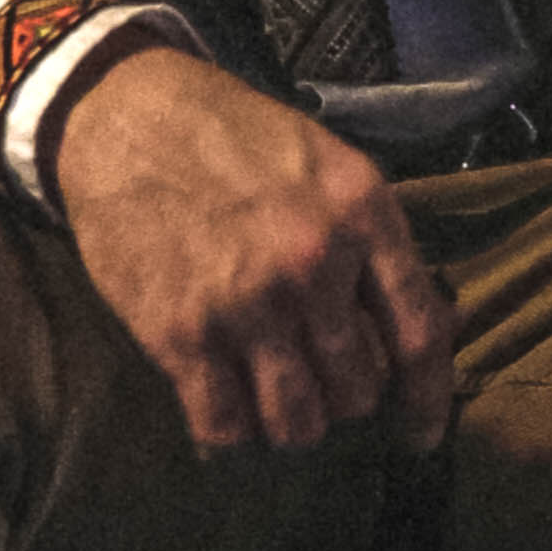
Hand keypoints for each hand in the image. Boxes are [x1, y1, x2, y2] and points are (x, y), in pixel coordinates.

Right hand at [48, 40, 455, 456]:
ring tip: (271, 403)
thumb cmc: (231, 135)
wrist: (125, 113)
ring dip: (289, 424)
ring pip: (297, 423)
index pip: (420, 337)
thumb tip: (412, 329)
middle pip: (356, 393)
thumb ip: (371, 241)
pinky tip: (222, 413)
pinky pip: (223, 427)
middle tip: (317, 386)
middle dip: (341, 401)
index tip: (418, 436)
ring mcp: (247, 302)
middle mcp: (313, 262)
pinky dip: (227, 435)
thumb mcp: (325, 163)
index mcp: (361, 213)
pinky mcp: (181, 332)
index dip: (426, 401)